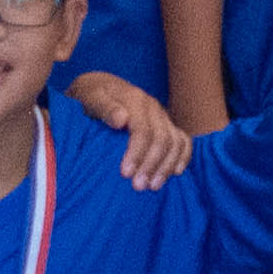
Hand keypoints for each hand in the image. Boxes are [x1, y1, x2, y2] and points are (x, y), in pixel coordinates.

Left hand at [73, 70, 187, 182]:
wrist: (98, 86)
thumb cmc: (90, 95)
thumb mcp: (89, 97)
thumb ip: (104, 107)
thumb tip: (121, 120)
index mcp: (134, 99)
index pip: (143, 130)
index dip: (137, 153)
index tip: (125, 174)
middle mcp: (152, 106)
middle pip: (161, 139)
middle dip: (151, 165)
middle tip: (138, 187)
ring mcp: (162, 115)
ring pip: (175, 142)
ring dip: (166, 166)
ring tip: (153, 186)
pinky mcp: (166, 124)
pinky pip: (183, 140)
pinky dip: (183, 156)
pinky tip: (175, 173)